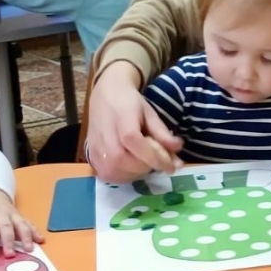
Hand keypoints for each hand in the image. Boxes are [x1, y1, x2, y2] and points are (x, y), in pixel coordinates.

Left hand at [0, 188, 43, 256]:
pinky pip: (29, 223)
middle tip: (10, 255)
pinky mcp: (20, 216)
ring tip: (29, 249)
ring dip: (26, 236)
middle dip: (9, 241)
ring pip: (20, 224)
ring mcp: (12, 215)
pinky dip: (36, 231)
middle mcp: (1, 215)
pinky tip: (41, 240)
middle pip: (6, 227)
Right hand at [84, 62, 182, 180]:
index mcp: (124, 126)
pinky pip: (108, 175)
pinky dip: (122, 175)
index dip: (158, 160)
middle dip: (148, 166)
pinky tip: (131, 167)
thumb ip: (162, 133)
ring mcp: (96, 151)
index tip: (173, 167)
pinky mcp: (91, 158)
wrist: (105, 95)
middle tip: (158, 161)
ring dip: (136, 173)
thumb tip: (178, 148)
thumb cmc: (129, 103)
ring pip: (118, 174)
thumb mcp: (149, 113)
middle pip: (130, 164)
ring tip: (144, 162)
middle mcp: (107, 141)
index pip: (141, 149)